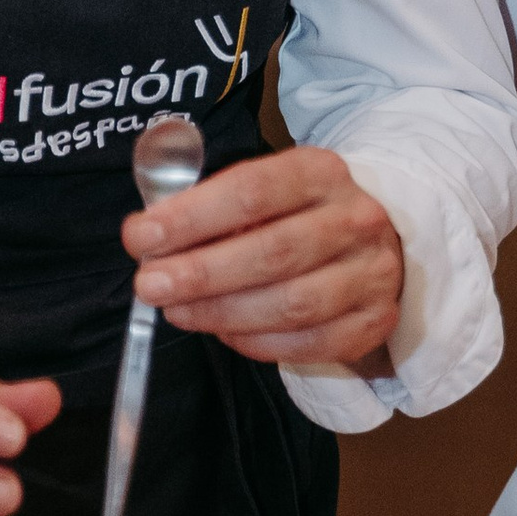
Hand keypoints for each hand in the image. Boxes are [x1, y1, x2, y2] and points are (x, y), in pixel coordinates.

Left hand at [123, 142, 403, 370]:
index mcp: (320, 172)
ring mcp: (370, 274)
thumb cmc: (298, 213)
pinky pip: (308, 343)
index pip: (252, 191)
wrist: (374, 240)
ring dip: (222, 312)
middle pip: (273, 252)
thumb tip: (151, 233)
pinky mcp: (372, 322)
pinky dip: (256, 342)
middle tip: (149, 285)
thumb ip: (212, 204)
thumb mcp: (264, 187)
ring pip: (291, 304)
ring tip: (177, 310)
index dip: (191, 216)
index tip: (142, 236)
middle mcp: (354, 219)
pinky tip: (222, 331)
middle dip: (201, 273)